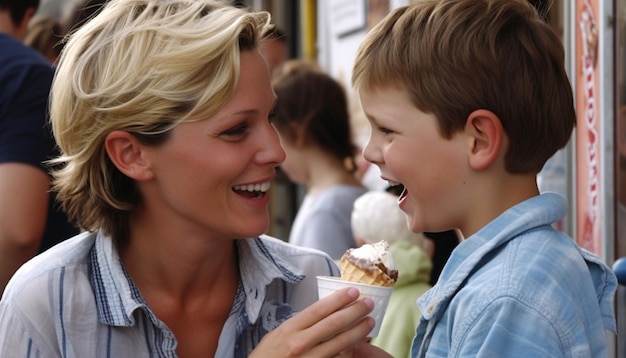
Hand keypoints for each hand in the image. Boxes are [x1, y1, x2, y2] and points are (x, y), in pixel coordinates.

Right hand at [250, 287, 387, 356]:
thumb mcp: (278, 334)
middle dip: (354, 311)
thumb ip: (299, 325)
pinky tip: (360, 344)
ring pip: (340, 343)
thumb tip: (322, 313)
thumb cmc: (267, 356)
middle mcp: (300, 343)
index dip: (338, 299)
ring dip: (358, 331)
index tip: (353, 291)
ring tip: (370, 321)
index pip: (319, 310)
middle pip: (333, 324)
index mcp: (290, 329)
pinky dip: (350, 350)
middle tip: (368, 303)